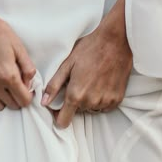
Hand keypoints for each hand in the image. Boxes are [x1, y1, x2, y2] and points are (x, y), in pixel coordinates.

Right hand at [0, 0, 35, 110]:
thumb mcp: (19, 47)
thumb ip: (28, 68)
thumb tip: (30, 85)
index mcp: (9, 75)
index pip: (24, 101)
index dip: (28, 96)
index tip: (27, 89)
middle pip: (12, 105)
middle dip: (17, 97)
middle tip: (15, 84)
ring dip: (3, 99)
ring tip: (2, 84)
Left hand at [42, 0, 132, 128]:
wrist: (115, 40)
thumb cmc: (90, 48)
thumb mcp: (68, 63)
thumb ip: (54, 85)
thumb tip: (44, 102)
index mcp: (76, 94)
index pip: (63, 121)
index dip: (58, 115)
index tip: (60, 106)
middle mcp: (91, 102)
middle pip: (78, 112)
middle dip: (76, 100)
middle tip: (80, 81)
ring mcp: (105, 101)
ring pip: (91, 108)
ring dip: (89, 99)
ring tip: (92, 79)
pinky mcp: (117, 99)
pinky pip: (104, 106)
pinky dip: (102, 98)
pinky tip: (102, 82)